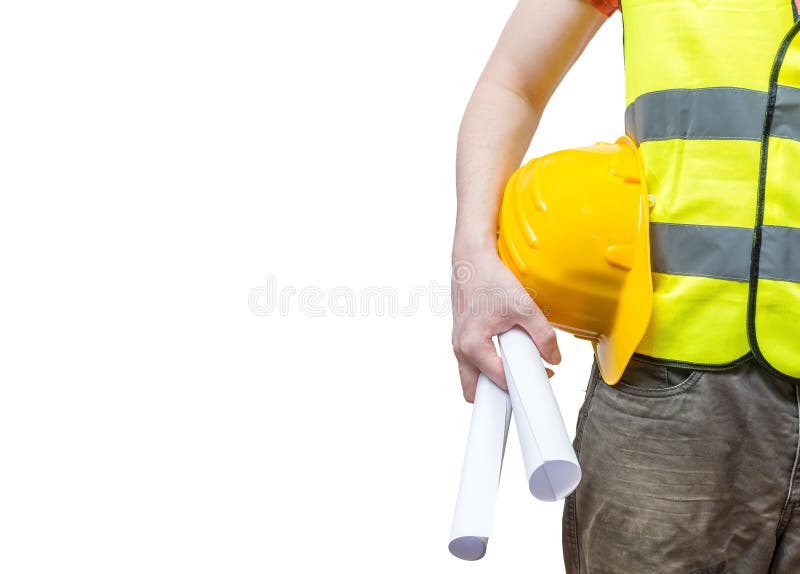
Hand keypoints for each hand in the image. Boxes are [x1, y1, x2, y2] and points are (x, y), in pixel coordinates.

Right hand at [451, 249, 560, 402]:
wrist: (471, 260)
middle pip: (475, 392)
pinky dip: (488, 365)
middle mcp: (461, 350)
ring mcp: (458, 344)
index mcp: (473, 346)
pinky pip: (472, 363)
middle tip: (523, 386)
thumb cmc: (490, 279)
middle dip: (498, 396)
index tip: (540, 385)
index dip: (524, 385)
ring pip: (472, 379)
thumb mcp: (524, 306)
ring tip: (518, 369)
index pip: (500, 381)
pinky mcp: (461, 337)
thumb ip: (542, 335)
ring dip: (492, 380)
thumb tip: (553, 357)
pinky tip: (507, 351)